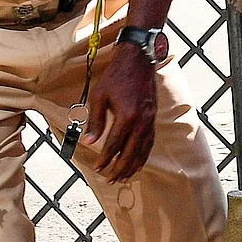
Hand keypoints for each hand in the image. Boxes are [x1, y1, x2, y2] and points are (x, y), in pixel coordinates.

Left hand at [83, 43, 158, 182]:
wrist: (138, 61)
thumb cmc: (116, 77)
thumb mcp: (99, 96)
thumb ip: (95, 121)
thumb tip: (89, 141)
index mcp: (127, 116)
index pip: (114, 144)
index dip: (105, 158)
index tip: (98, 168)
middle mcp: (141, 121)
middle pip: (130, 152)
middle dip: (120, 168)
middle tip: (111, 180)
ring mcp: (150, 121)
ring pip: (142, 150)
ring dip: (133, 166)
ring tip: (124, 177)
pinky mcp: (153, 119)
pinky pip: (150, 142)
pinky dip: (144, 155)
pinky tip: (138, 162)